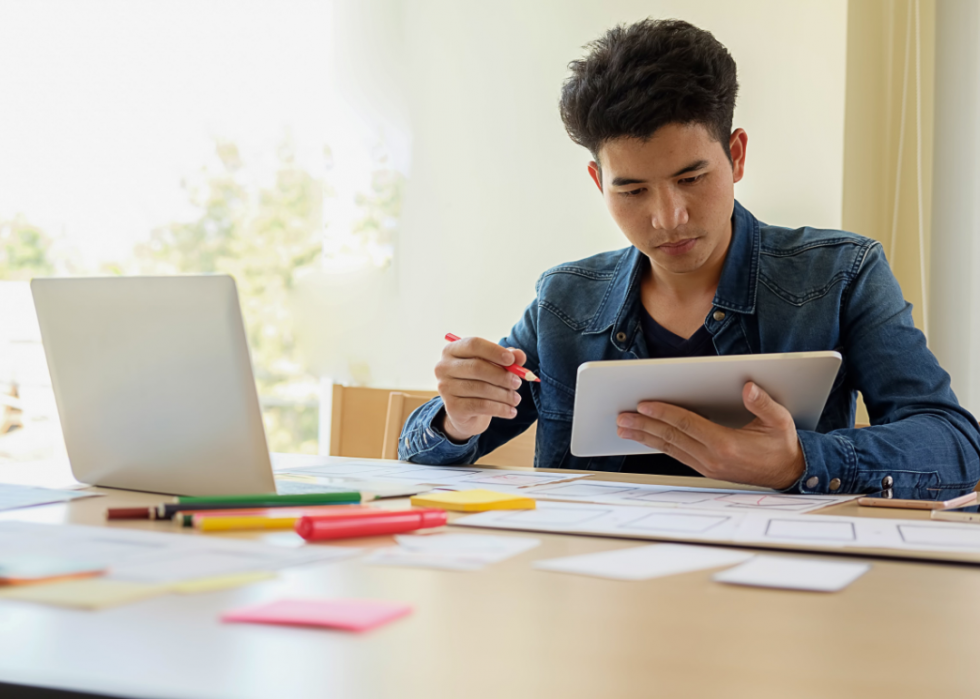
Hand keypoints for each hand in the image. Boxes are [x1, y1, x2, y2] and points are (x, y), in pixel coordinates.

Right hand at [434, 336, 526, 441]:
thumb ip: (508, 359)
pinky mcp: (452, 408)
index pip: (473, 344)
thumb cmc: (480, 381)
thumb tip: (519, 355)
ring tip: (516, 399)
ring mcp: (445, 388)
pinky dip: (500, 409)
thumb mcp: (494, 366)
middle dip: (502, 375)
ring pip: (481, 388)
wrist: (466, 412)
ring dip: (504, 394)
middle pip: (477, 367)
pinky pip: (481, 406)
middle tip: (518, 383)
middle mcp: (443, 367)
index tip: (511, 360)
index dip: (494, 351)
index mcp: (452, 350)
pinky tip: (511, 411)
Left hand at [615, 382, 805, 489]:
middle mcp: (712, 458)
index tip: (643, 404)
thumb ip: (763, 403)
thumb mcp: (780, 421)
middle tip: (621, 417)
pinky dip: (658, 444)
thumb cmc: (783, 445)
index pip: (687, 425)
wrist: (789, 473)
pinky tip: (646, 437)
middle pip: (671, 438)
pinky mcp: (706, 469)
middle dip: (643, 426)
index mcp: (727, 445)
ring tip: (624, 428)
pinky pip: (677, 454)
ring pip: (669, 448)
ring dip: (645, 437)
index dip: (663, 413)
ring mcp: (707, 466)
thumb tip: (748, 387)